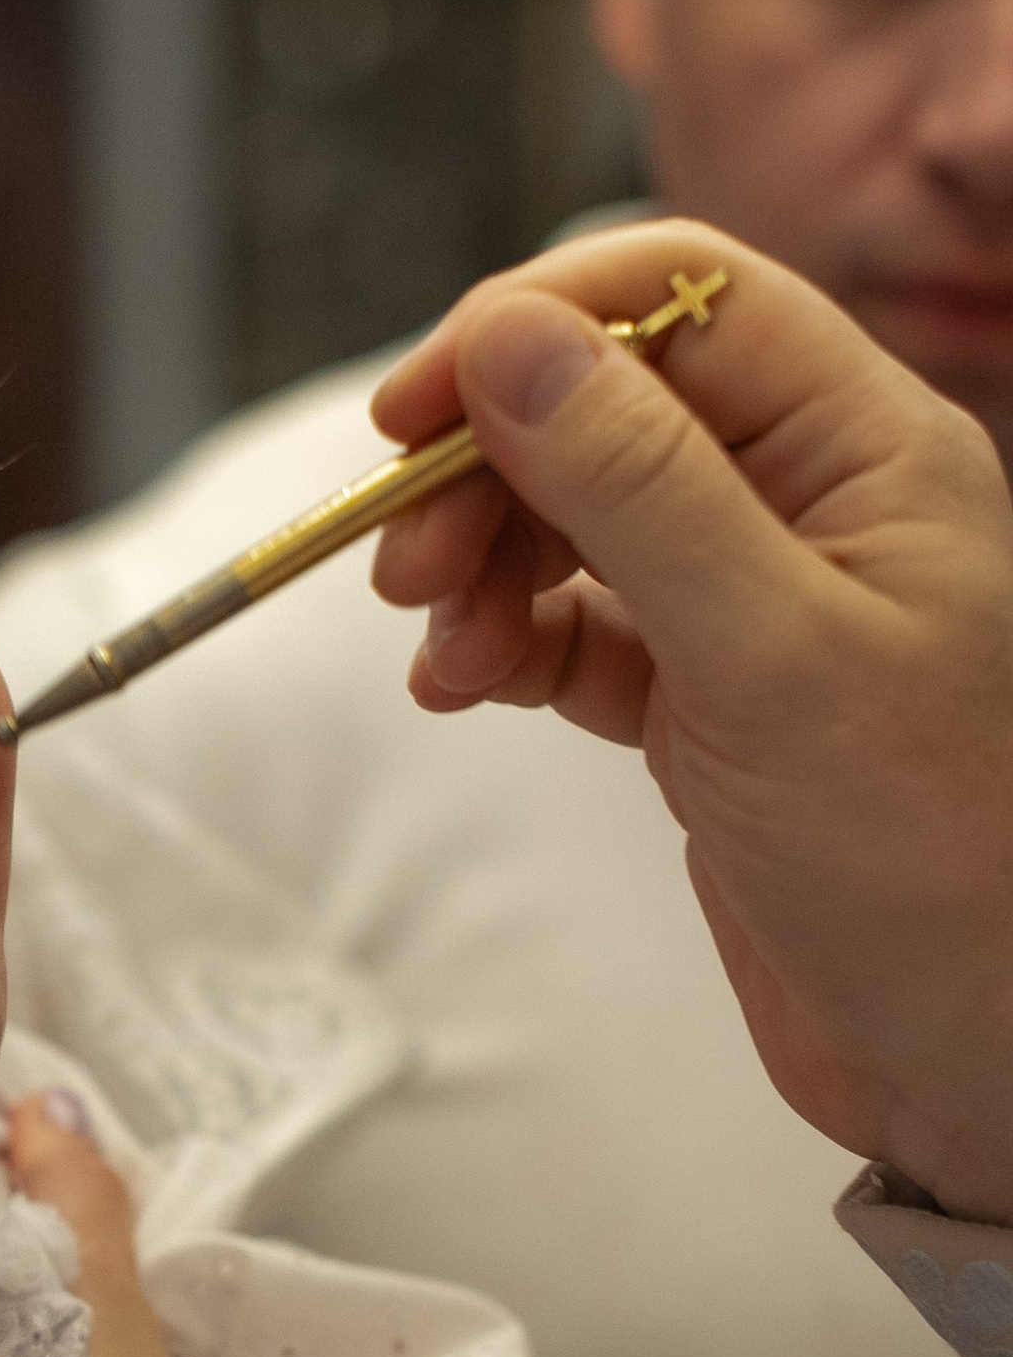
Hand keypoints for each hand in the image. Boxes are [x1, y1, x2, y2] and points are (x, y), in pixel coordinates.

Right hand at [364, 217, 1012, 1224]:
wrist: (972, 1057)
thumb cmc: (932, 860)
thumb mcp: (770, 656)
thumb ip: (637, 487)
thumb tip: (510, 339)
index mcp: (868, 448)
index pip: (681, 298)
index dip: (534, 328)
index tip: (411, 413)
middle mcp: (814, 502)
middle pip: (605, 404)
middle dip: (484, 466)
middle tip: (400, 565)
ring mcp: (755, 601)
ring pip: (573, 516)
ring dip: (479, 562)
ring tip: (439, 654)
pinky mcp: (707, 701)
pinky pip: (573, 626)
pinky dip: (502, 644)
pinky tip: (465, 689)